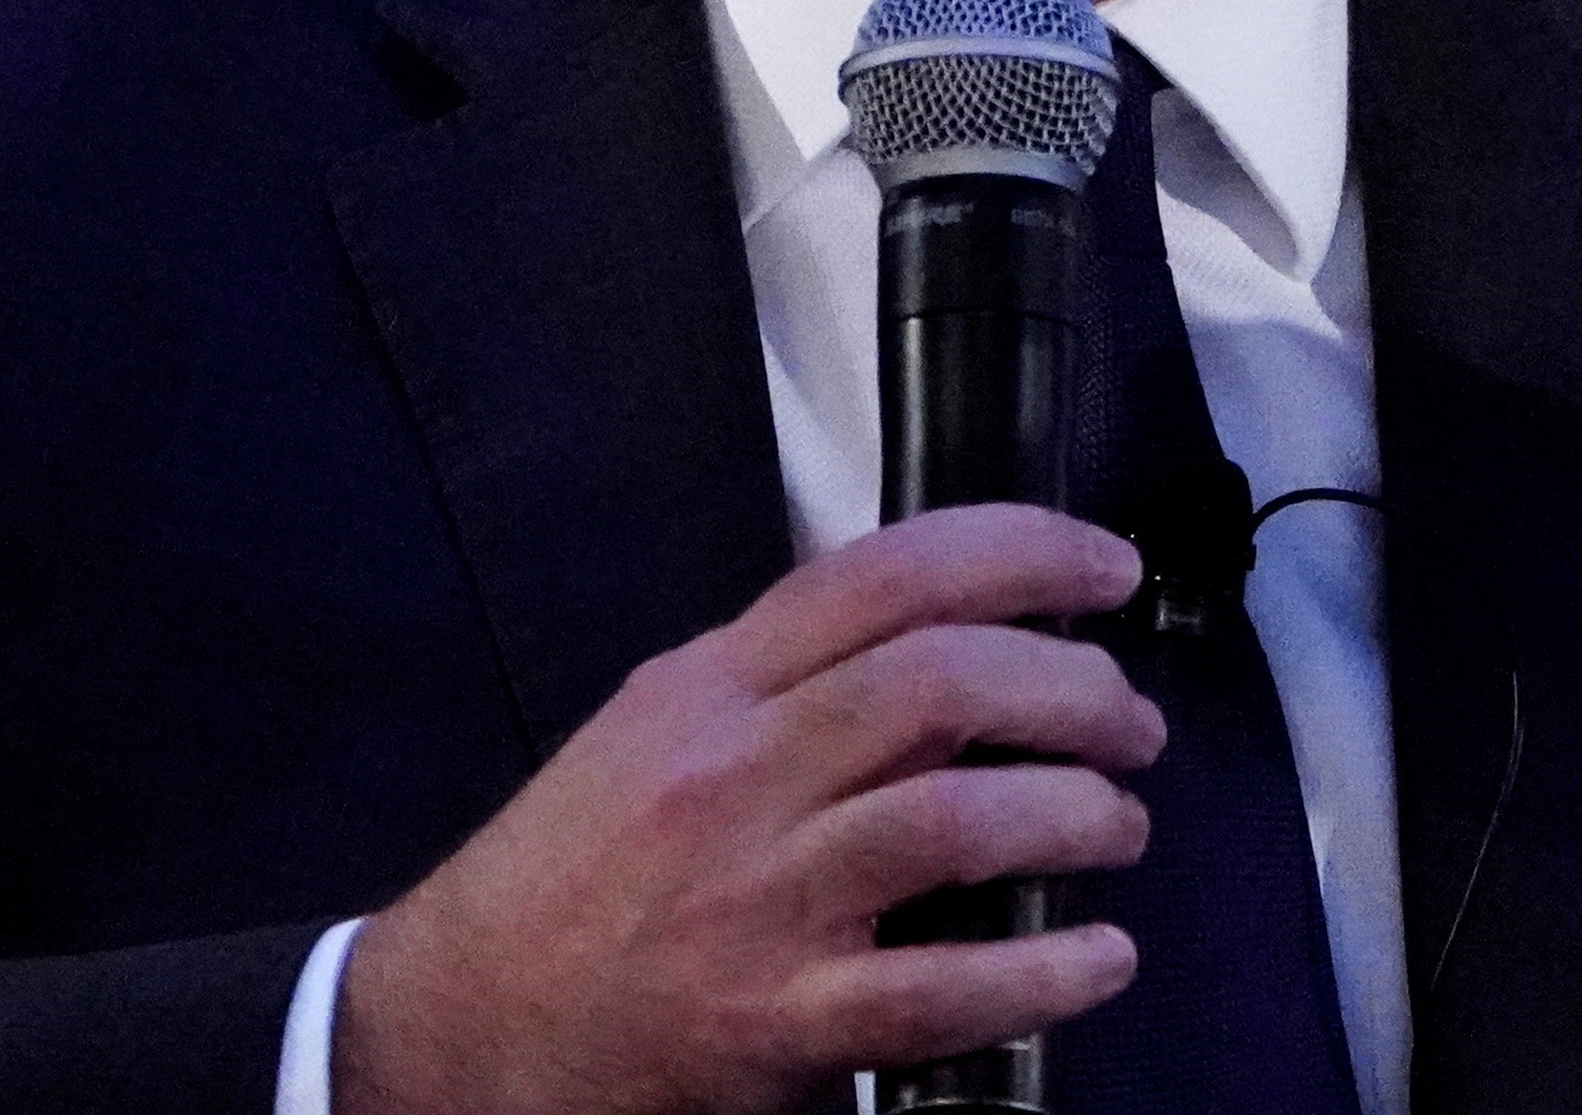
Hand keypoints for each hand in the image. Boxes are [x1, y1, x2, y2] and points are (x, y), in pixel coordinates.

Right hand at [337, 503, 1163, 1114]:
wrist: (449, 1031)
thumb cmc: (570, 881)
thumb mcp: (657, 735)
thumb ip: (788, 684)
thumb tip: (953, 646)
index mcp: (713, 687)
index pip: (889, 571)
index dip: (1025, 551)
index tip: (1107, 569)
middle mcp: (737, 775)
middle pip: (945, 681)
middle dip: (1076, 689)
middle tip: (1132, 725)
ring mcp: (757, 900)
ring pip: (956, 818)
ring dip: (1079, 816)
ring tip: (1118, 829)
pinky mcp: (773, 1025)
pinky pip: (938, 990)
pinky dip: (1045, 972)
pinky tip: (1099, 960)